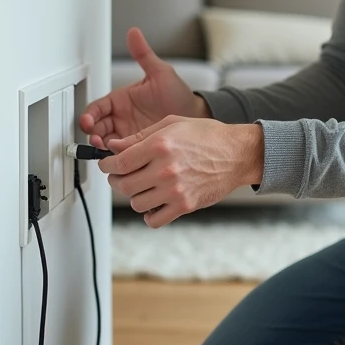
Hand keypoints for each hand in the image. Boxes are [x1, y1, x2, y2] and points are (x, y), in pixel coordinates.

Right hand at [79, 27, 210, 148]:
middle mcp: (121, 118)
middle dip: (92, 133)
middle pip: (97, 127)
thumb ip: (144, 55)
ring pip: (106, 142)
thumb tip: (134, 34)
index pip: (97, 108)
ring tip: (107, 149)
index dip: (90, 114)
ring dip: (102, 146)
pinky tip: (120, 156)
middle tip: (96, 138)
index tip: (88, 120)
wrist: (195, 116)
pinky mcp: (137, 147)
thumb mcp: (161, 73)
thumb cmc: (179, 95)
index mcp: (121, 100)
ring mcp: (128, 133)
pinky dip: (117, 155)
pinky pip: (121, 152)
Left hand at [98, 115, 263, 227]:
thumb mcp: (172, 125)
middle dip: (117, 181)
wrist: (237, 154)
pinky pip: (154, 220)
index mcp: (159, 145)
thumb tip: (114, 147)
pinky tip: (154, 203)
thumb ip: (140, 137)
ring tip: (143, 187)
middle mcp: (165, 169)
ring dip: (135, 196)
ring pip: (136, 203)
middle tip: (121, 176)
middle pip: (124, 185)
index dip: (107, 166)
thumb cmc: (207, 136)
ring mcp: (175, 190)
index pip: (119, 163)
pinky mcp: (185, 205)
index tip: (107, 166)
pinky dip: (149, 215)